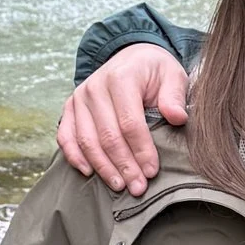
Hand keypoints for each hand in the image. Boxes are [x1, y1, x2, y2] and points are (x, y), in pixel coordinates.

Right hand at [56, 45, 187, 191]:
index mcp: (121, 78)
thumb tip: (177, 117)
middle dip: (124, 165)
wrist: (131, 57)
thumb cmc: (154, 71)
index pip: (130, 122)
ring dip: (103, 167)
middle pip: (107, 136)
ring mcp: (79, 98)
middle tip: (138, 188)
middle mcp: (95, 87)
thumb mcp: (172, 75)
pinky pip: (66, 136)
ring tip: (119, 186)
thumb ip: (174, 96)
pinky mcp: (70, 108)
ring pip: (87, 140)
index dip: (141, 150)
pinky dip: (74, 156)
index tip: (152, 171)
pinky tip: (88, 173)